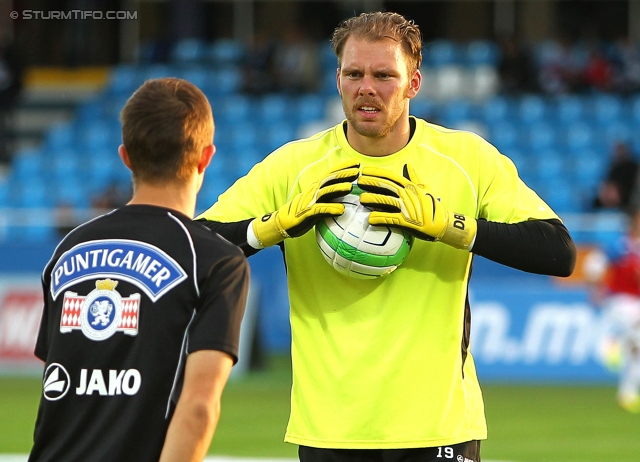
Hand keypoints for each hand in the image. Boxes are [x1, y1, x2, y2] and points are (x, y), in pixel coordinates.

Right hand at [252, 160, 359, 246]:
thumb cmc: (303, 213)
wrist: (282, 222)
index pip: (331, 174)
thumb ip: (329, 196)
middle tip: (358, 170)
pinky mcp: (307, 214)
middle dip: (343, 174)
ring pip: (325, 193)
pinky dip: (331, 209)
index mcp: (316, 187)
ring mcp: (310, 202)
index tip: (357, 163)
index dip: (343, 167)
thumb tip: (347, 195)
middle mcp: (313, 192)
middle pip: (329, 180)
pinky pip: (320, 211)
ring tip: (350, 187)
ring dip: (337, 189)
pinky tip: (341, 210)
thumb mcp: (317, 201)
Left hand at [357, 164, 476, 249]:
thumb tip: (407, 165)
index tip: (365, 170)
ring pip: (387, 201)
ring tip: (361, 200)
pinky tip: (370, 219)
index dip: (377, 173)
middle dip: (372, 183)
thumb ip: (413, 177)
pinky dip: (380, 219)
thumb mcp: (425, 188)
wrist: (443, 224)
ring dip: (373, 200)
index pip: (391, 176)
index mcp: (410, 187)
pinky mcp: (407, 222)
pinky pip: (391, 219)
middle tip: (359, 181)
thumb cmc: (433, 206)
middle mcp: (407, 195)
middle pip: (386, 186)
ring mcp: (407, 208)